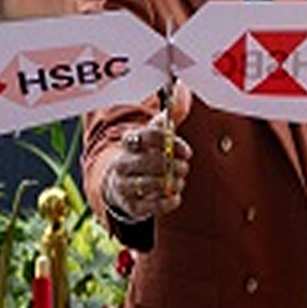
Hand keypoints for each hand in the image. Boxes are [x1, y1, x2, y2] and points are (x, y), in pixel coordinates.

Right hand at [106, 92, 192, 221]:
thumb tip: (176, 100)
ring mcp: (123, 185)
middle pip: (150, 161)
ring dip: (171, 182)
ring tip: (180, 180)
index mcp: (129, 142)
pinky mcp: (130, 206)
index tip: (187, 151)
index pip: (148, 136)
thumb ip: (164, 122)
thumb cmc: (142, 155)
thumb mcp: (150, 136)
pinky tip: (176, 197)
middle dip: (173, 165)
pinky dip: (166, 202)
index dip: (172, 143)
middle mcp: (122, 163)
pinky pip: (149, 207)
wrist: (119, 183)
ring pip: (148, 184)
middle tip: (185, 167)